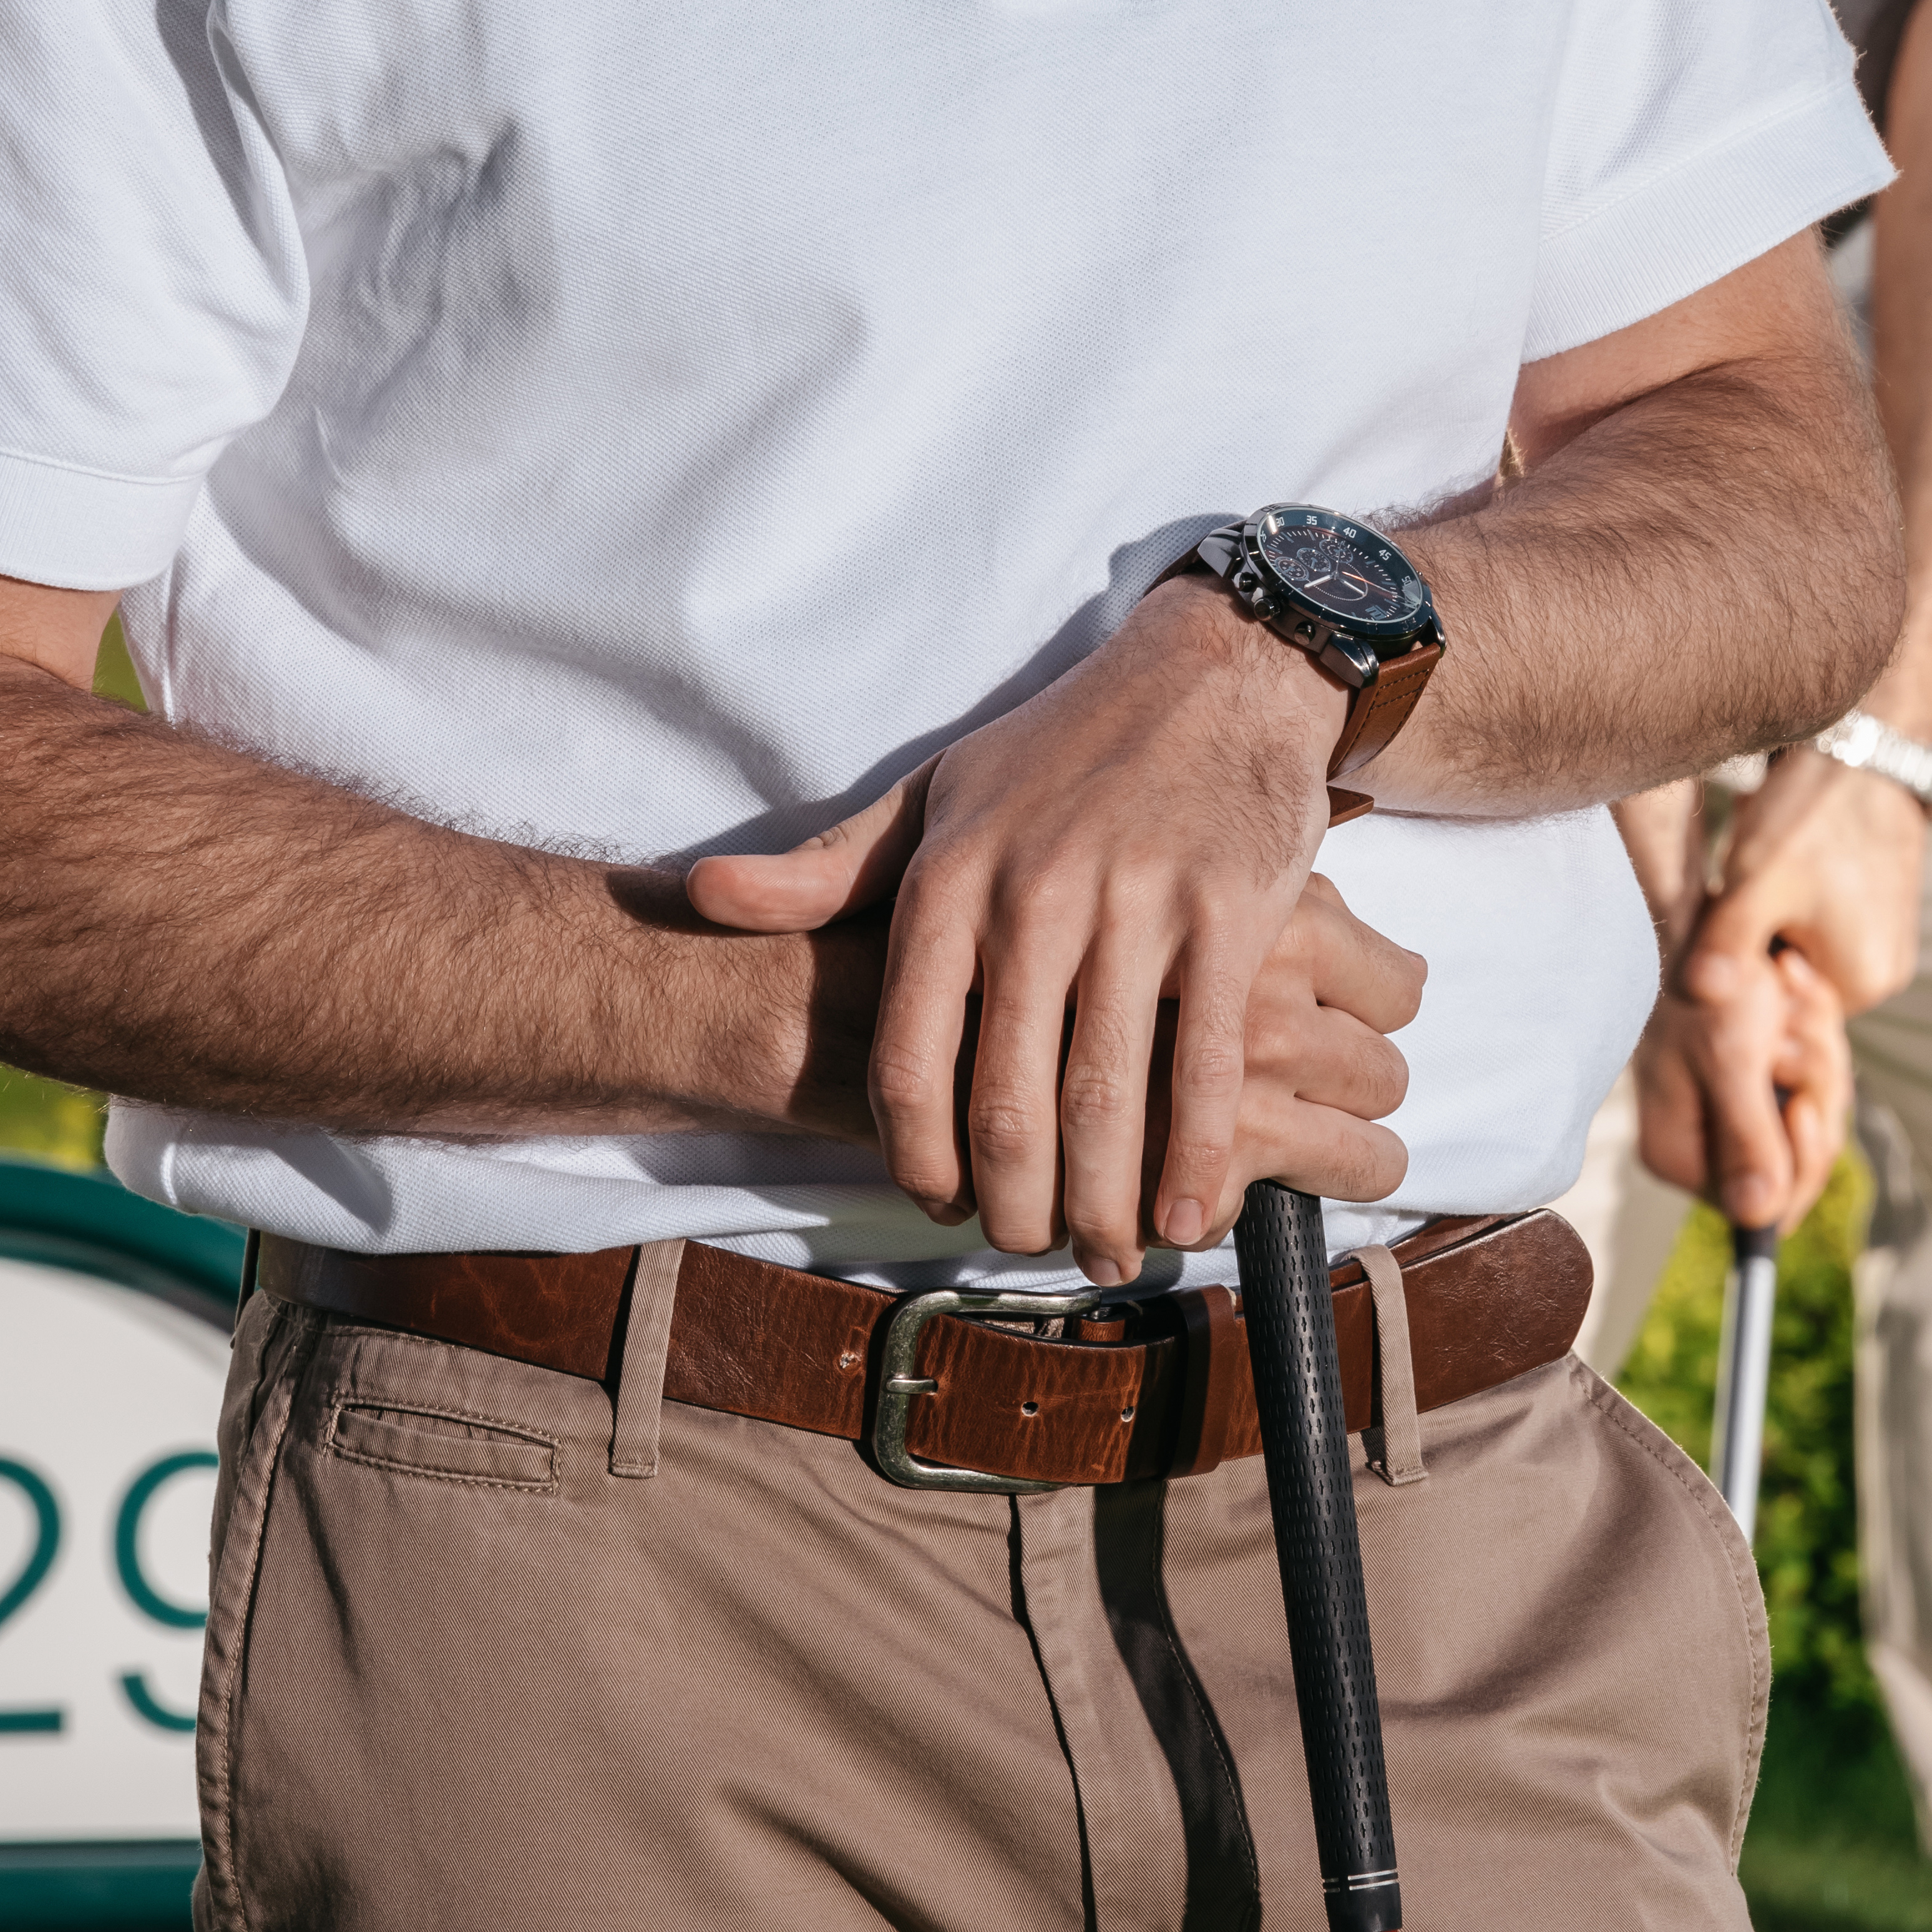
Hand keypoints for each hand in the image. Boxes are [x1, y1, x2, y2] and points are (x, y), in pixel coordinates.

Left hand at [687, 583, 1415, 1272]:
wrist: (1213, 674)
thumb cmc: (1064, 747)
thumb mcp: (936, 792)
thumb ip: (830, 867)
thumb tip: (704, 896)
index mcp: (949, 877)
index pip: (908, 1060)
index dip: (918, 1158)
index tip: (939, 1204)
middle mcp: (1034, 895)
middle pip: (1005, 1102)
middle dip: (1014, 1204)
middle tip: (1026, 1248)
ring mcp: (1134, 906)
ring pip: (1104, 1097)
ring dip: (1101, 1203)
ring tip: (1105, 1256)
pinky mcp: (1227, 913)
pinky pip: (1201, 1061)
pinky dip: (1193, 1156)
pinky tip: (1184, 1216)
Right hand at [1635, 938, 1851, 1230]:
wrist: (1693, 917)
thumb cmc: (1700, 982)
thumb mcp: (1729, 1058)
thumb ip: (1747, 1139)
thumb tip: (1759, 1221)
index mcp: (1681, 1153)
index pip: (1765, 1208)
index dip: (1802, 1163)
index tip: (1805, 1103)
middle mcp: (1705, 1142)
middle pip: (1799, 1159)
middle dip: (1812, 1093)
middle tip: (1791, 1034)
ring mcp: (1733, 1108)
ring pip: (1813, 1112)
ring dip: (1815, 1053)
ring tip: (1786, 998)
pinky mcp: (1755, 1076)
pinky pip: (1811, 1078)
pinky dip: (1812, 1036)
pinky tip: (1791, 991)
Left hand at [1688, 743, 1930, 1016]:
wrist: (1866, 746)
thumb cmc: (1814, 814)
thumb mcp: (1755, 883)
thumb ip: (1724, 947)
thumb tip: (1696, 998)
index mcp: (1862, 983)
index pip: (1778, 1007)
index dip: (1743, 965)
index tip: (1733, 912)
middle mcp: (1885, 973)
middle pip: (1792, 978)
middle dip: (1759, 937)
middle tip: (1745, 882)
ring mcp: (1888, 939)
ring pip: (1802, 944)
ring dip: (1773, 912)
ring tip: (1768, 860)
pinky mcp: (1883, 907)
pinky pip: (1822, 921)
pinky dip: (1794, 894)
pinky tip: (1786, 852)